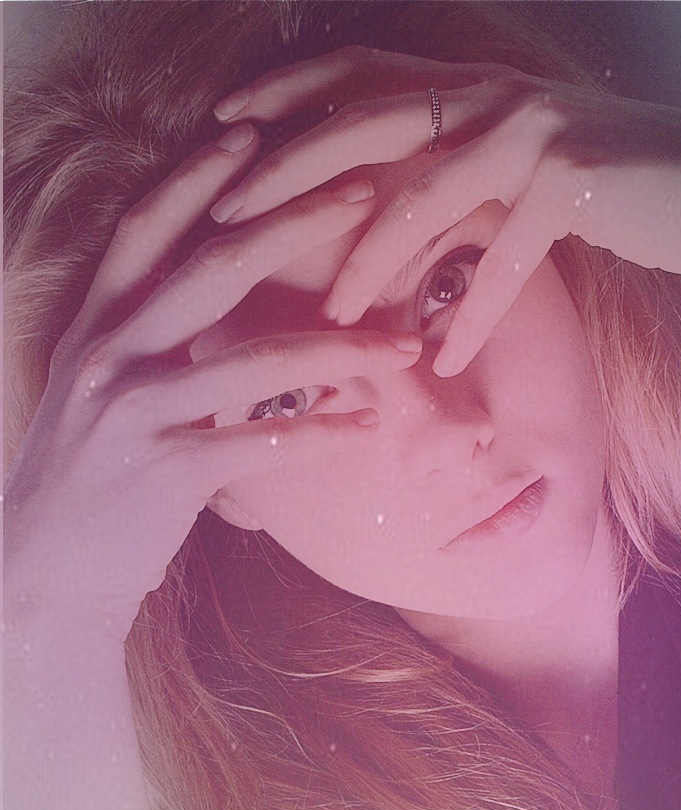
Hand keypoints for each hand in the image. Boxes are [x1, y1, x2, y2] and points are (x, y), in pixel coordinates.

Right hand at [4, 121, 421, 644]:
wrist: (46, 573)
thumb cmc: (88, 484)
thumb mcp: (99, 395)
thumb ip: (146, 345)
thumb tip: (217, 314)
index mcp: (95, 324)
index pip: (147, 227)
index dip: (200, 176)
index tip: (256, 134)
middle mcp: (110, 353)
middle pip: (213, 266)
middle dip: (294, 222)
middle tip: (363, 194)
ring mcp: (136, 411)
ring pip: (254, 359)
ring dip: (341, 347)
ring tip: (403, 347)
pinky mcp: (166, 473)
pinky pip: (260, 443)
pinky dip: (320, 435)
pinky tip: (365, 428)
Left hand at [208, 45, 680, 376]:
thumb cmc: (609, 185)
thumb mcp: (520, 163)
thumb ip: (458, 164)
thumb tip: (390, 200)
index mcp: (475, 82)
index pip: (363, 72)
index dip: (291, 93)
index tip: (226, 125)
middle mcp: (495, 94)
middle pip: (370, 121)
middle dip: (293, 167)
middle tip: (230, 212)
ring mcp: (532, 134)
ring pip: (426, 193)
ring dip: (373, 258)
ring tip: (334, 313)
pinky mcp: (571, 183)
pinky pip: (503, 258)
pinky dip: (474, 313)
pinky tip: (444, 360)